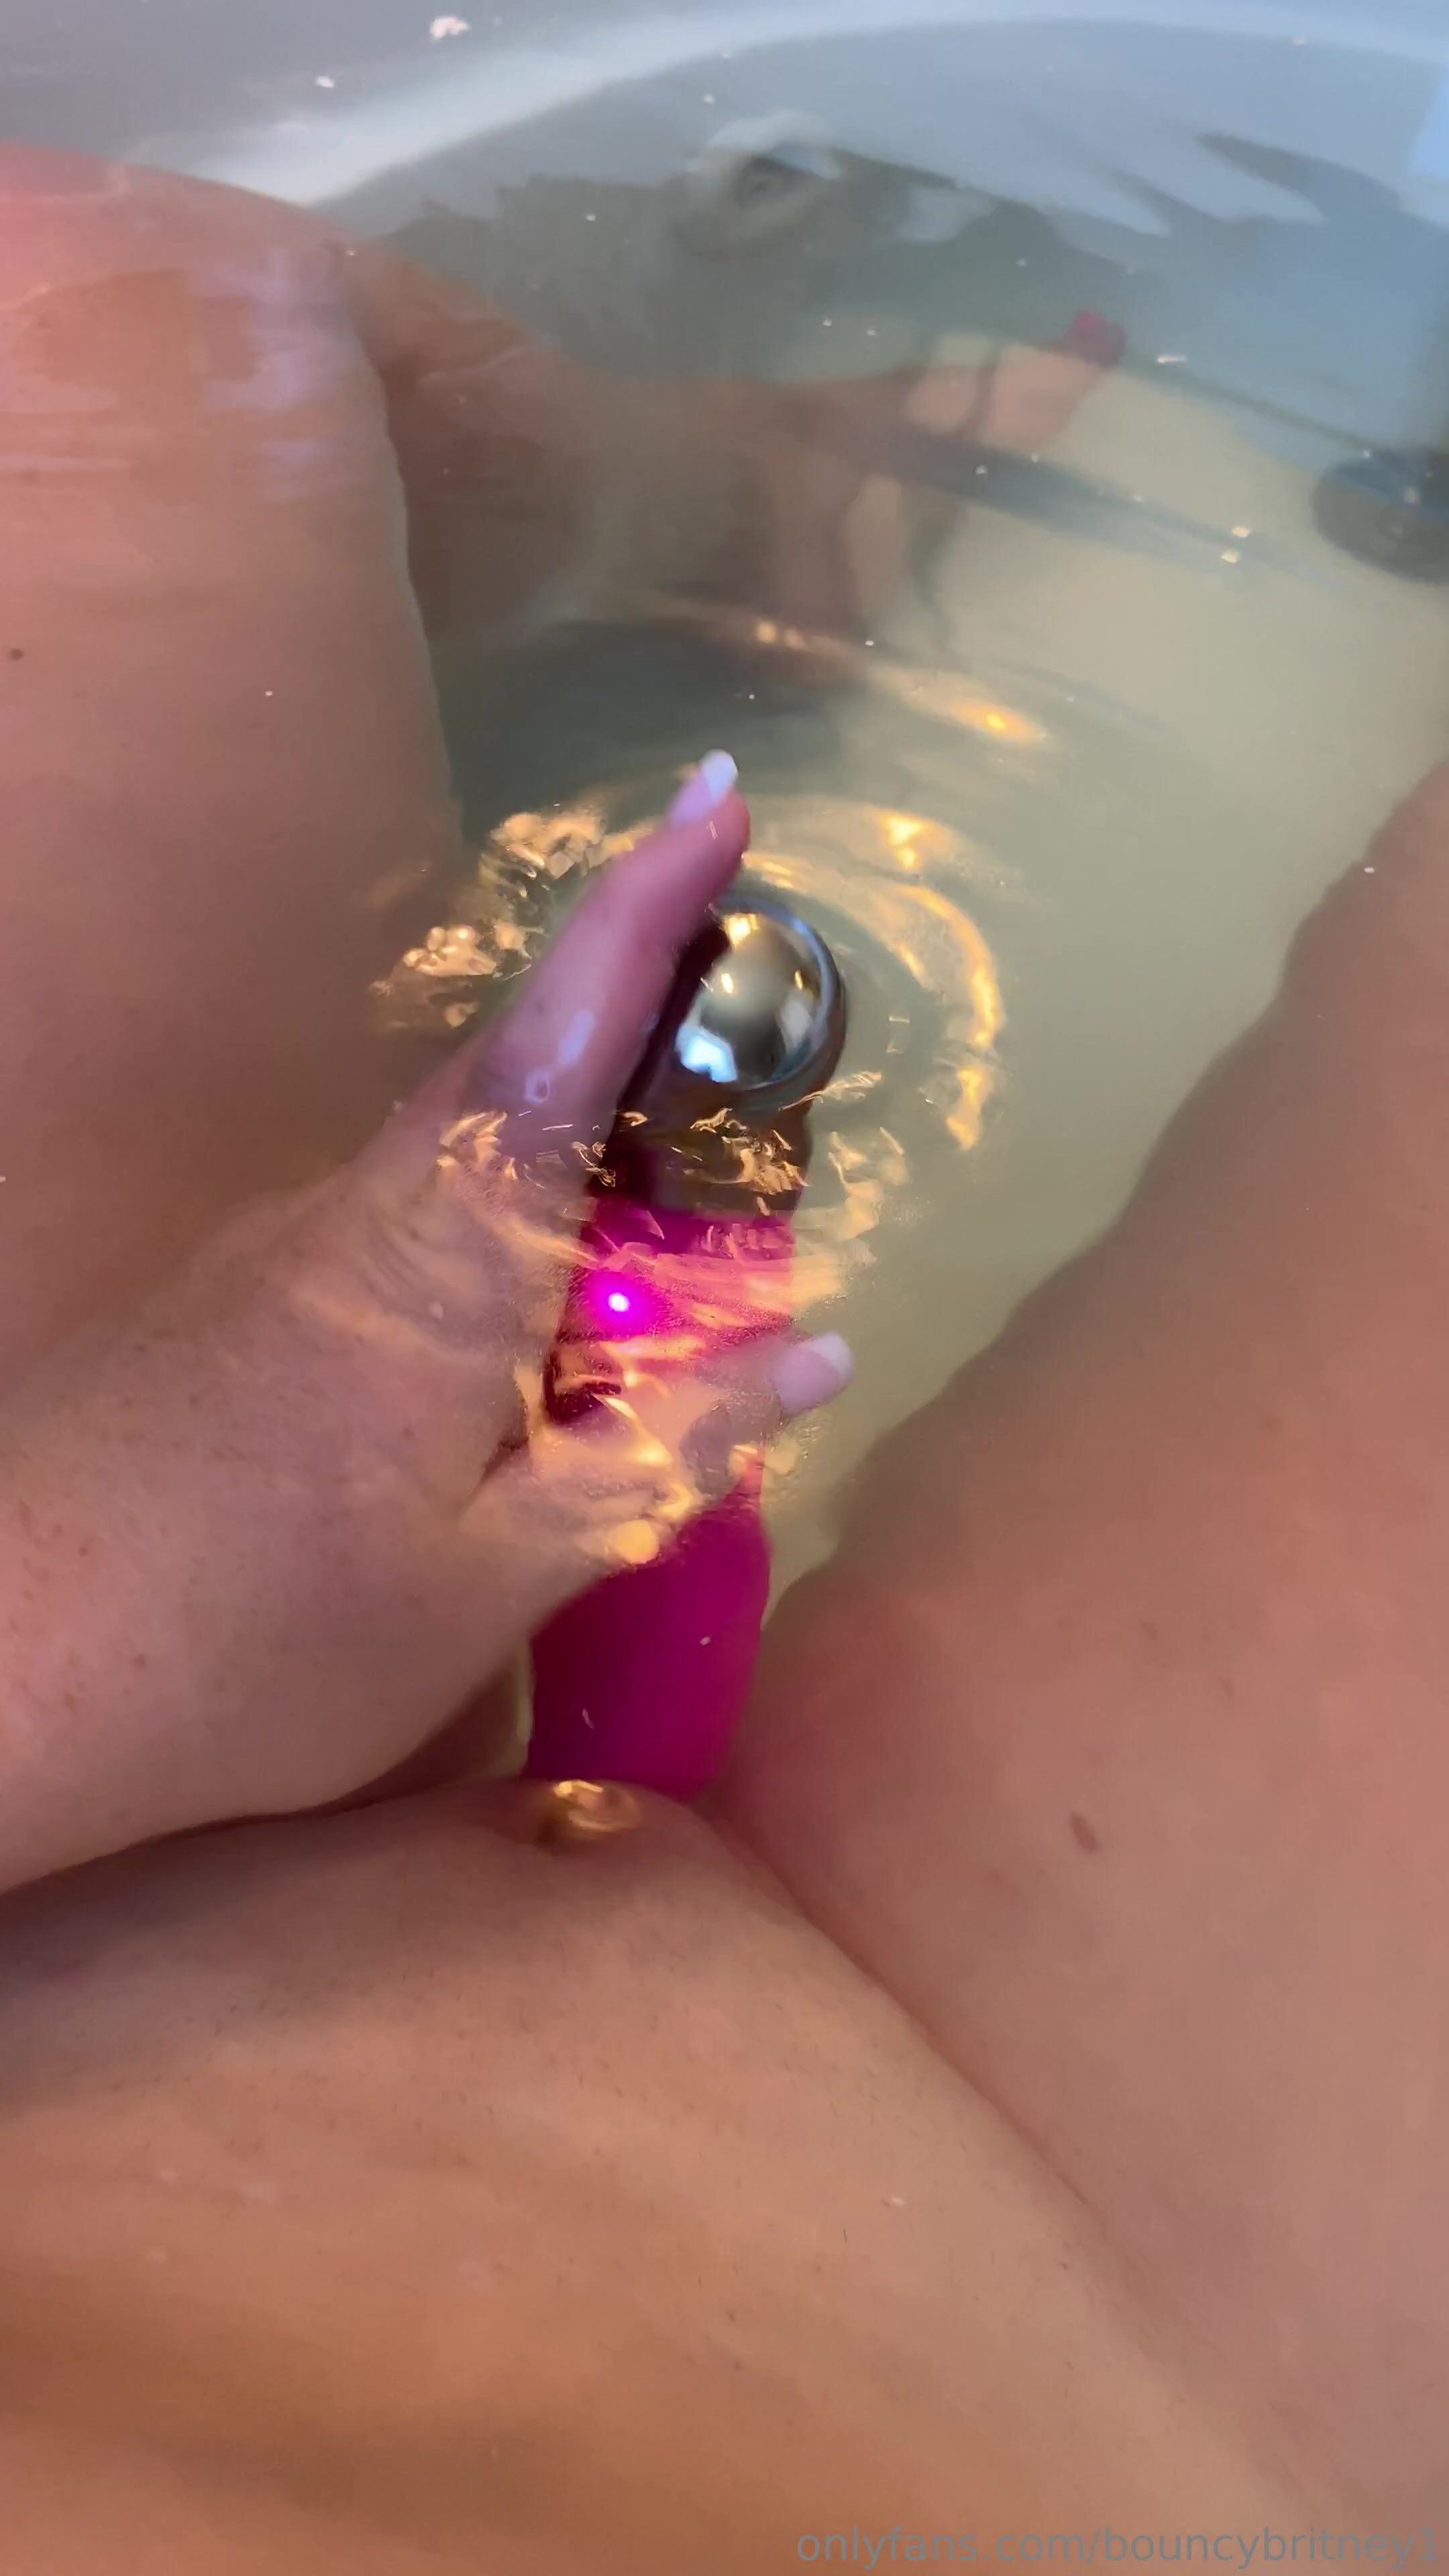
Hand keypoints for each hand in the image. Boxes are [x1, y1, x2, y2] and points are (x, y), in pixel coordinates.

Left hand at [0, 771, 848, 1893]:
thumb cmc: (260, 1640)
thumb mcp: (493, 1580)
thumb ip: (654, 1456)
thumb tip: (820, 1346)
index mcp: (446, 1259)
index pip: (563, 1036)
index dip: (647, 906)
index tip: (715, 790)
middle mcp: (364, 1213)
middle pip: (519, 1072)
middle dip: (633, 1011)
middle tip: (753, 1032)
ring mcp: (287, 1249)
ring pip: (462, 1159)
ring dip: (571, 1154)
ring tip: (671, 1240)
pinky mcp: (241, 1301)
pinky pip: (406, 1227)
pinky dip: (497, 1237)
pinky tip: (524, 1352)